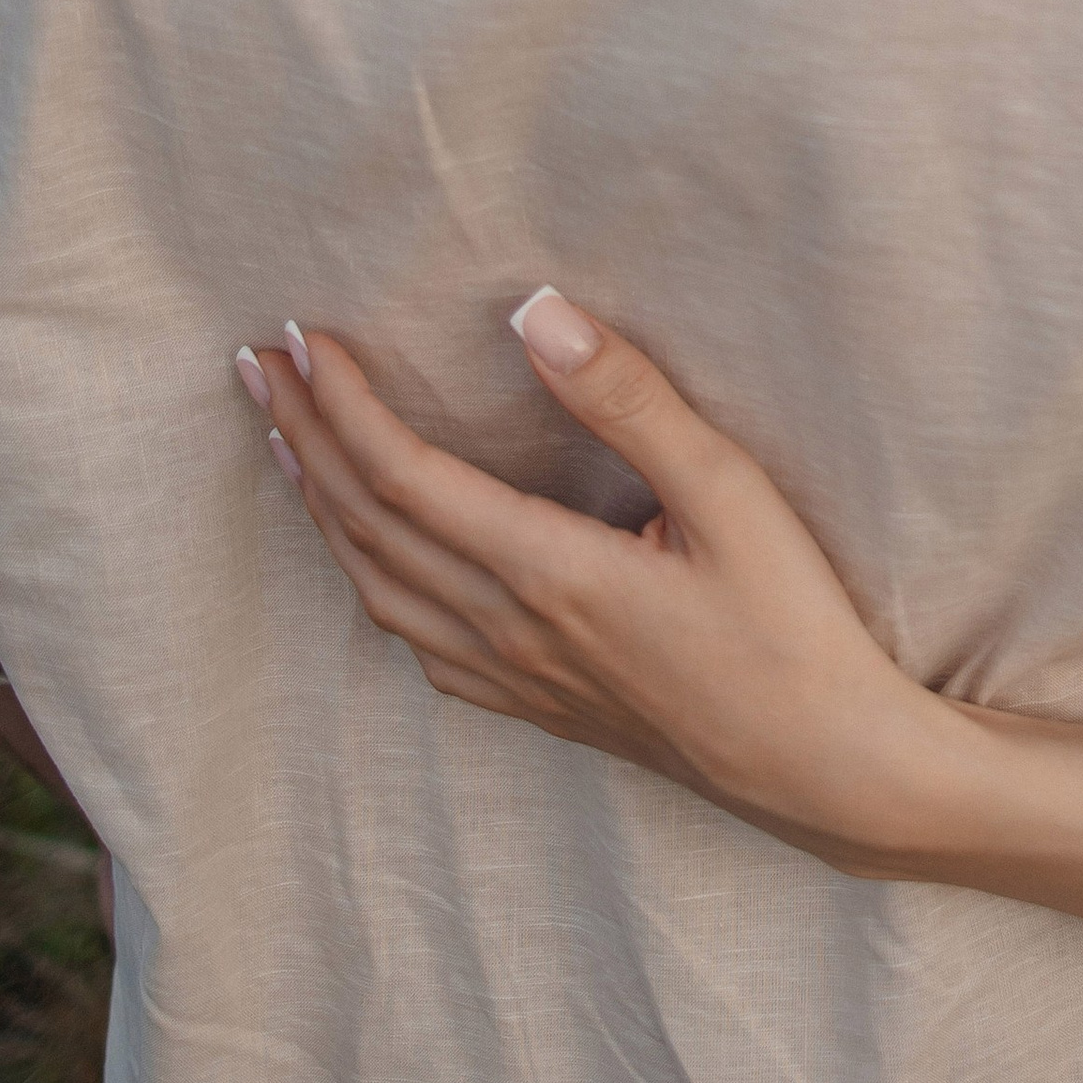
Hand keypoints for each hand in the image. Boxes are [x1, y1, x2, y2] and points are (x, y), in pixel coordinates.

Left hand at [246, 298, 965, 871]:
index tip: (303, 338)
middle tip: (257, 366)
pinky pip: (416, 639)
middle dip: (304, 440)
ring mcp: (517, 677)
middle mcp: (510, 631)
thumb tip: (535, 314)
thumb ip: (629, 401)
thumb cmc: (792, 624)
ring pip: (378, 588)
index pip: (404, 476)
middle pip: (368, 527)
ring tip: (289, 445)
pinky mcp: (538, 703)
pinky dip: (369, 579)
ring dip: (322, 509)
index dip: (342, 405)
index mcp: (547, 573)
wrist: (825, 767)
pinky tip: (374, 558)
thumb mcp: (731, 491)